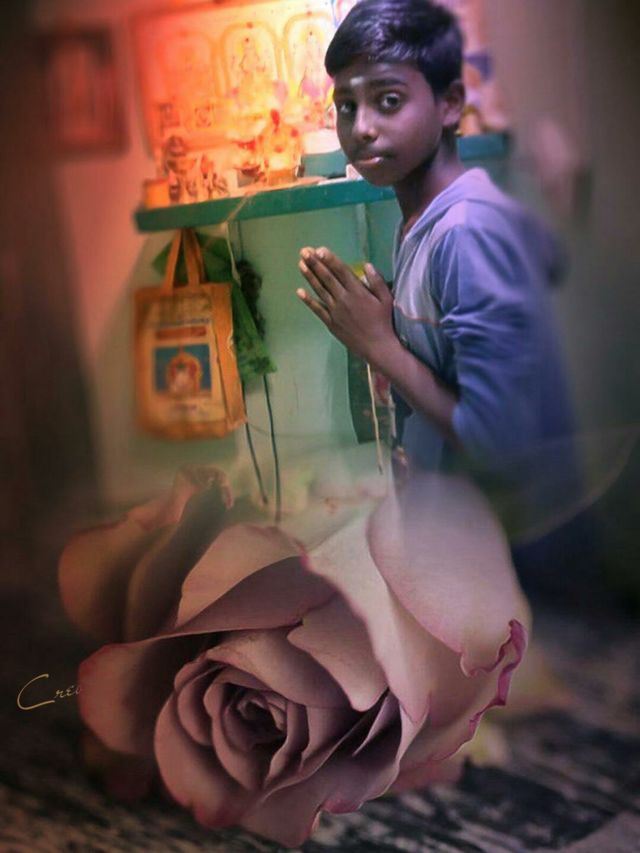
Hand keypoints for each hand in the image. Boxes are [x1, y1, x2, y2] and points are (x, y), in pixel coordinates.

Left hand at [296, 246, 394, 363]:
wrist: (377, 347)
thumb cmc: (383, 322)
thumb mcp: (386, 299)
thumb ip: (377, 281)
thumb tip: (367, 265)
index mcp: (357, 291)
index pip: (341, 271)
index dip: (329, 259)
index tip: (319, 249)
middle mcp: (343, 299)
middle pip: (327, 278)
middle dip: (315, 263)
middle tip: (304, 251)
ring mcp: (335, 311)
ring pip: (320, 290)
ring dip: (309, 276)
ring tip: (300, 264)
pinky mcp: (330, 323)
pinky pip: (317, 309)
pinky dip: (308, 300)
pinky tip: (299, 291)